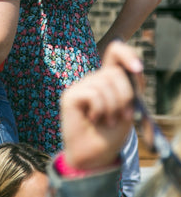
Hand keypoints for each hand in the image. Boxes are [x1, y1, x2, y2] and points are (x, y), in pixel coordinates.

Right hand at [61, 41, 142, 170]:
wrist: (95, 154)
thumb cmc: (112, 133)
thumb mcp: (129, 107)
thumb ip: (130, 87)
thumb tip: (132, 69)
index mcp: (108, 79)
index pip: (115, 52)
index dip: (127, 54)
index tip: (137, 69)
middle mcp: (93, 79)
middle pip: (115, 72)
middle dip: (126, 96)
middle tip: (124, 115)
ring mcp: (80, 86)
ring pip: (105, 83)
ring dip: (113, 107)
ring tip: (108, 121)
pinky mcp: (70, 96)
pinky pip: (93, 94)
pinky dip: (100, 109)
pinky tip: (93, 118)